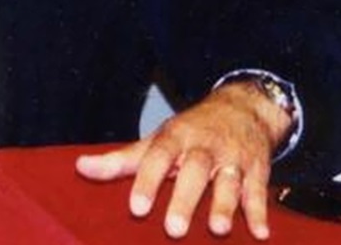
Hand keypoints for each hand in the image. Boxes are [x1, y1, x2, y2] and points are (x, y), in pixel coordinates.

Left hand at [76, 82, 293, 239]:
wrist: (241, 107)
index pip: (157, 157)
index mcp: (175, 137)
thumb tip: (80, 168)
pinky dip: (260, 212)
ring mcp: (232, 158)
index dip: (147, 181)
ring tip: (219, 229)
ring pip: (228, 181)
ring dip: (224, 205)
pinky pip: (259, 191)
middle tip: (173, 229)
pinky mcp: (257, 170)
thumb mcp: (156, 140)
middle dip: (185, 199)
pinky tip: (260, 233)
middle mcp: (203, 147)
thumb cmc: (190, 131)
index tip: (136, 208)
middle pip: (194, 170)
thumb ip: (121, 160)